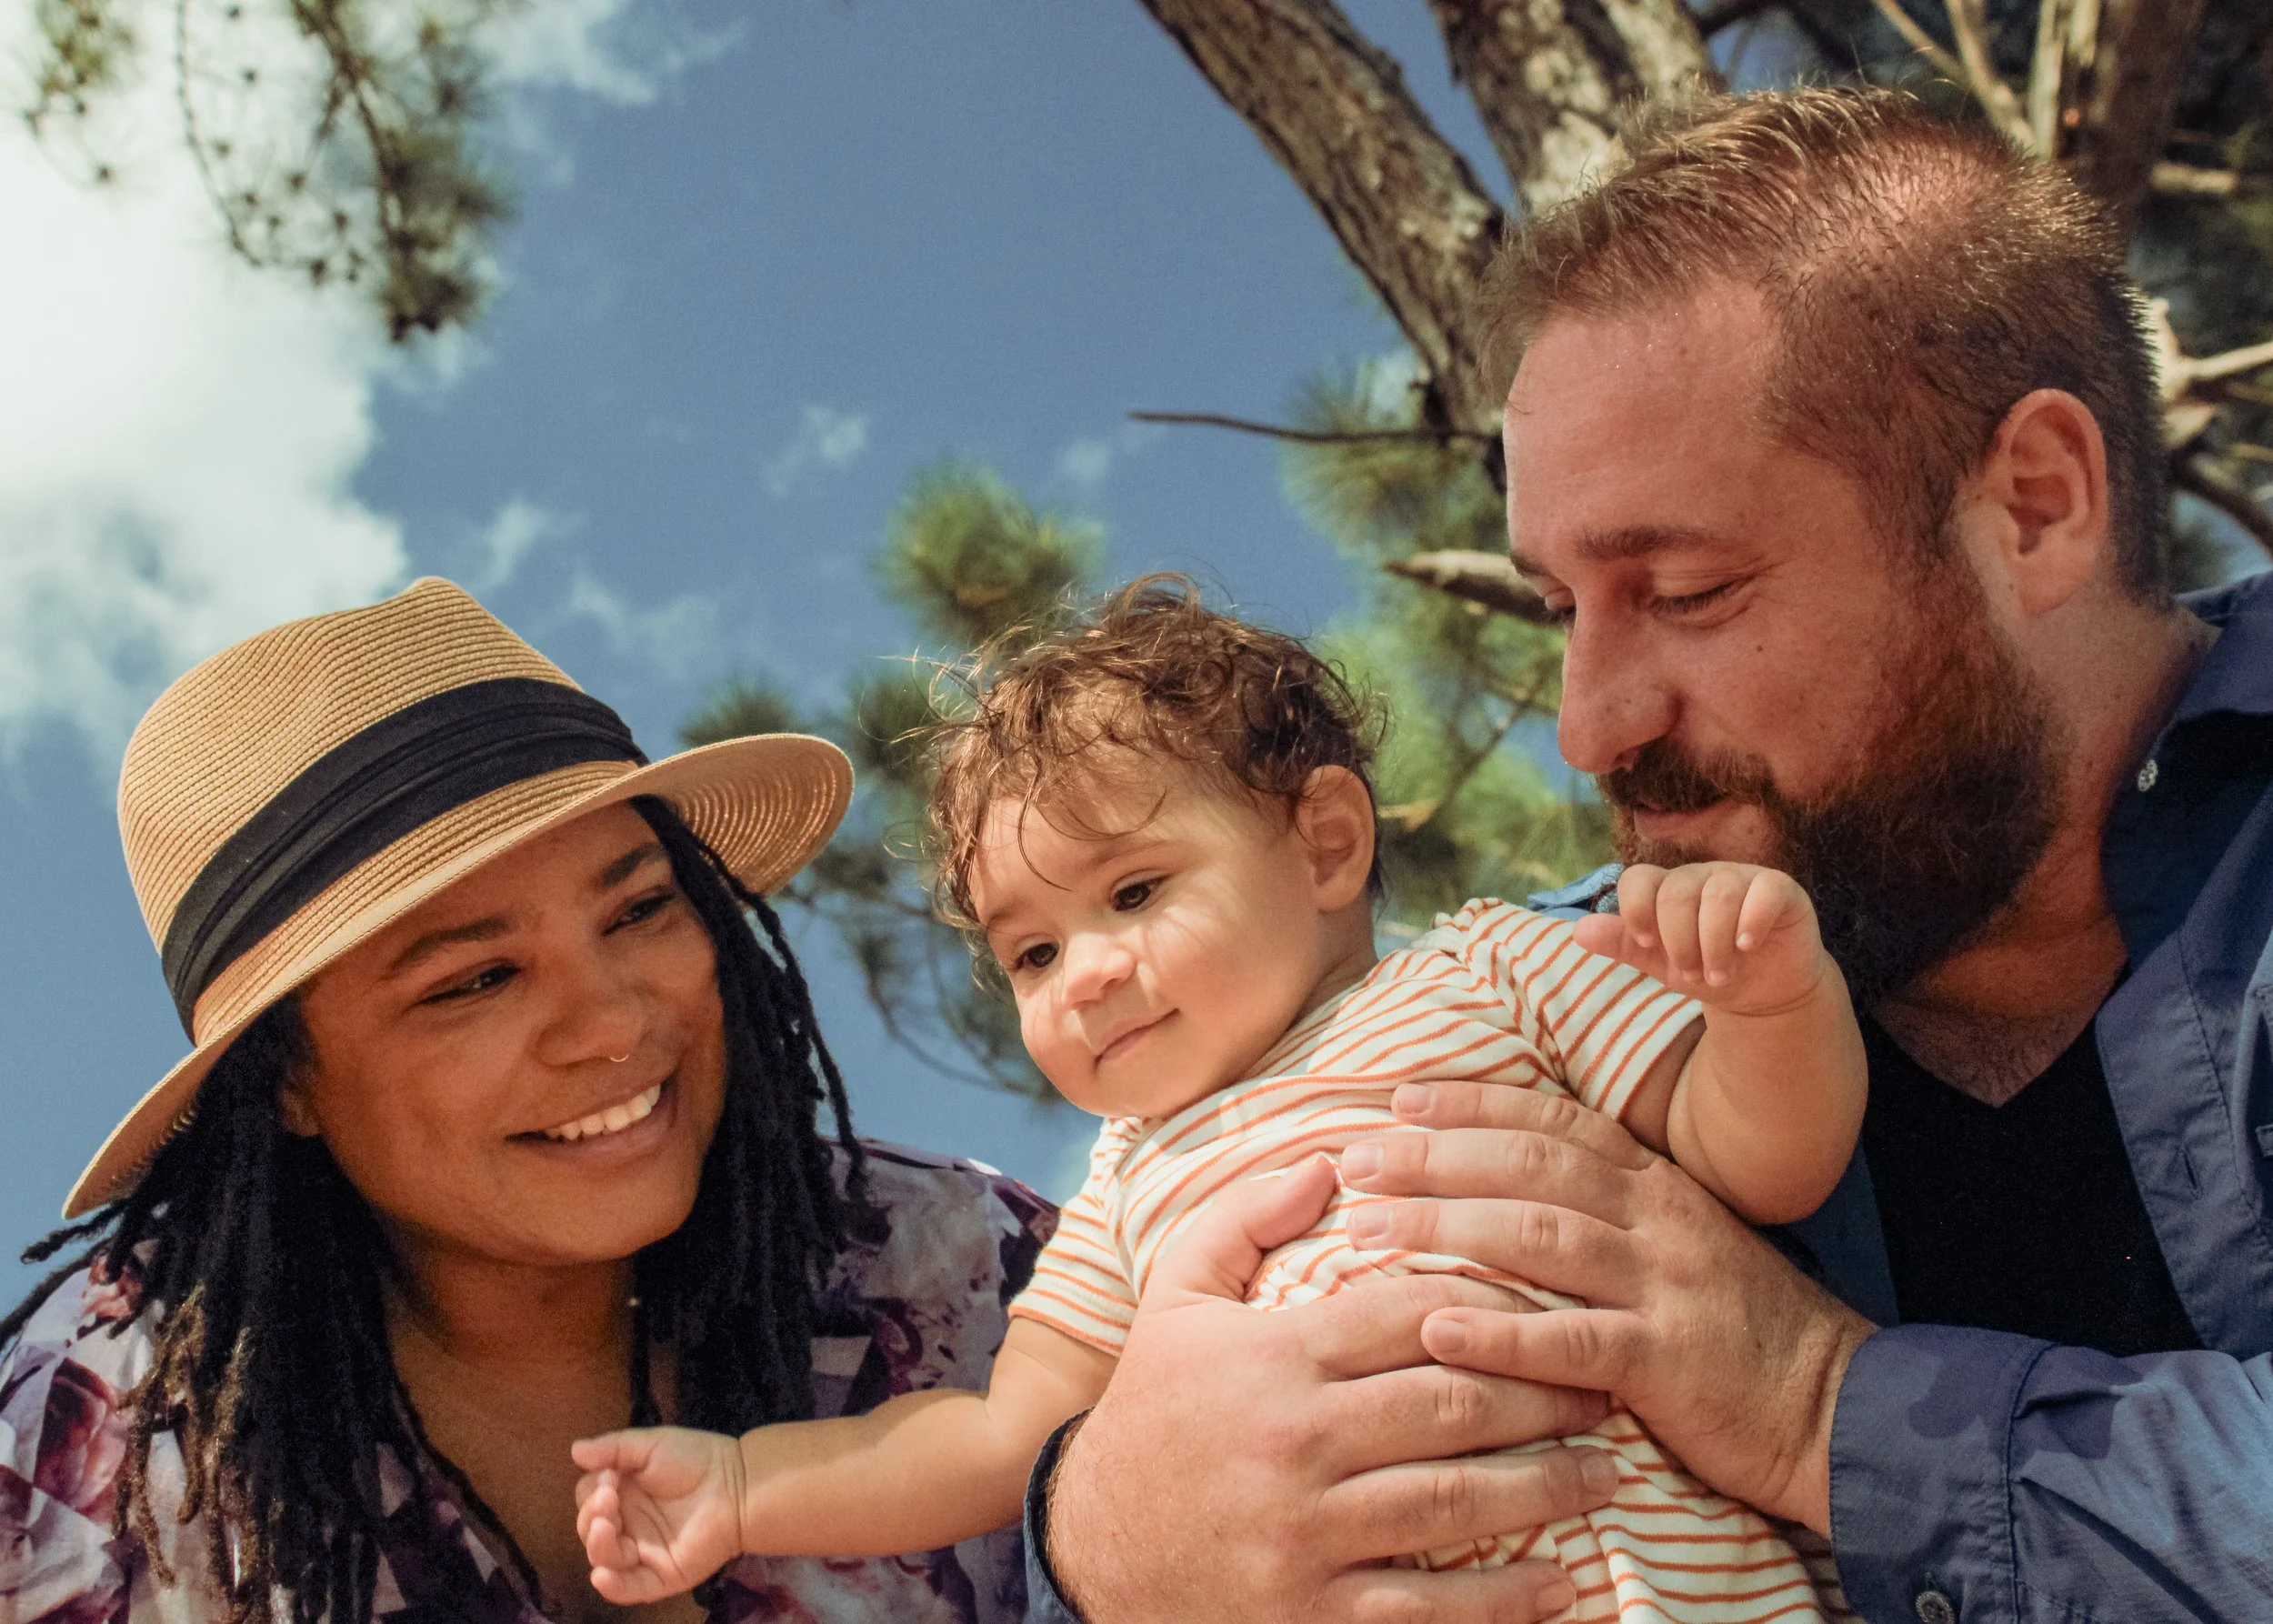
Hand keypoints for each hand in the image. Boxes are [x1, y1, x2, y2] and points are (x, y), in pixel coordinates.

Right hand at [571, 1427, 746, 1604]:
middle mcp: (628, 1527)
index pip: (588, 1502)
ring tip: (608, 1526)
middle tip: (609, 1499)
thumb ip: (614, 1448)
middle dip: (592, 1517)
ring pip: (606, 1560)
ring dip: (598, 1546)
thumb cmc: (696, 1460)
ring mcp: (643, 1554)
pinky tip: (602, 1576)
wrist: (739, 1484)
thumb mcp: (652, 1445)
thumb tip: (574, 1450)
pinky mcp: (661, 1576)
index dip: (591, 1494)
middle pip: (591, 1532)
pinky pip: (631, 1589)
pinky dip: (613, 1588)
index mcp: (622, 1497)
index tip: (609, 1478)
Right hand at [1047, 1155, 1620, 1623]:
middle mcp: (1295, 1441)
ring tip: (1607, 1470)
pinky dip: (1504, 1599)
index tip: (1553, 1305)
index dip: (1493, 1304)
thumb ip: (1244, 1217)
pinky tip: (1561, 1582)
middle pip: (1452, 1404)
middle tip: (1606, 1386)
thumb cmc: (1153, 1408)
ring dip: (1547, 1486)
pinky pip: (1428, 1609)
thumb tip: (1328, 1158)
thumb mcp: (1175, 1297)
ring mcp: (1306, 1533)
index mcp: (1273, 1357)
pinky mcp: (1312, 1613)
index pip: (1409, 1312)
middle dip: (1546, 1393)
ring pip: (1456, 1502)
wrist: (1094, 1546)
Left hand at [1341, 1084, 1873, 1532]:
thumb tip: (1508, 1184)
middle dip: (1433, 1157)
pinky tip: (1436, 1328)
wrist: (1838, 1406)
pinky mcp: (1667, 1362)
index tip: (1399, 1099)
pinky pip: (1571, 1342)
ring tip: (1369, 1229)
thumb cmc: (1739, 1329)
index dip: (1472, 1104)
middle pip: (1527, 1167)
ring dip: (1445, 1228)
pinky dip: (1500, 1334)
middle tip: (1356, 1160)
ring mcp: (1662, 1286)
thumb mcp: (1679, 1244)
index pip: (1551, 1123)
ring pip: (1537, 1237)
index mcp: (1654, 1184)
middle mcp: (1654, 1219)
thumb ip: (1607, 1208)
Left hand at [1572, 862, 1830, 1016]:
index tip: (1645, 943)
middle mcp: (1701, 876)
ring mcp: (1741, 878)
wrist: (1761, 993)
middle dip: (1680, 941)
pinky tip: (1747, 946)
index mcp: (1667, 888)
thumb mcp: (1659, 964)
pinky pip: (1764, 890)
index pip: (1638, 879)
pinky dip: (1752, 920)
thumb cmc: (1706, 970)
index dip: (1635, 910)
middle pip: (1677, 891)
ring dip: (1715, 942)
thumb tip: (1578, 930)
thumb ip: (1622, 944)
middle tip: (1693, 974)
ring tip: (1719, 975)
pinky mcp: (1779, 889)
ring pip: (1719, 893)